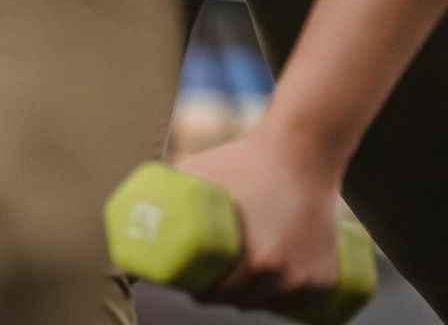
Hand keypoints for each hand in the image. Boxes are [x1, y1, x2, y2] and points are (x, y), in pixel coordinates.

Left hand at [172, 132, 346, 312]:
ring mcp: (309, 278)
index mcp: (257, 262)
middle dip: (222, 293)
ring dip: (252, 298)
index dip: (198, 289)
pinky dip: (284, 299)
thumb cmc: (245, 160)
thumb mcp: (198, 172)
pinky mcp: (327, 274)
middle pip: (243, 300)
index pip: (217, 293)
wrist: (303, 151)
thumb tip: (127, 198)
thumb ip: (165, 187)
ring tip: (235, 282)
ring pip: (271, 303)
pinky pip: (301, 300)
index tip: (189, 280)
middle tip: (208, 278)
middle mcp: (285, 277)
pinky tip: (269, 294)